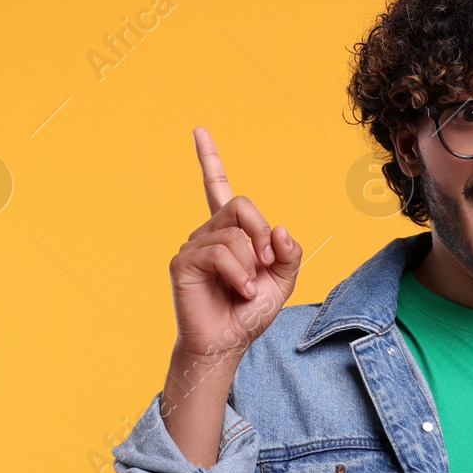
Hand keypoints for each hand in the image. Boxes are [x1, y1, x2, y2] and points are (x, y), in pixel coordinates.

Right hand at [169, 127, 301, 362]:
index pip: (218, 187)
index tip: (198, 130)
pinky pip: (219, 252)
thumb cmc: (250, 312)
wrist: (228, 342)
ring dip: (251, 265)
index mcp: (231, 232)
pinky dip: (238, 273)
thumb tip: (280, 229)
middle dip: (262, 233)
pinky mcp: (183, 262)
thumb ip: (289, 254)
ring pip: (234, 234)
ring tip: (248, 289)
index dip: (209, 158)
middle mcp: (209, 232)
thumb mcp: (283, 281)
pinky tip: (240, 290)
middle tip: (267, 263)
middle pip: (241, 205)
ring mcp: (193, 246)